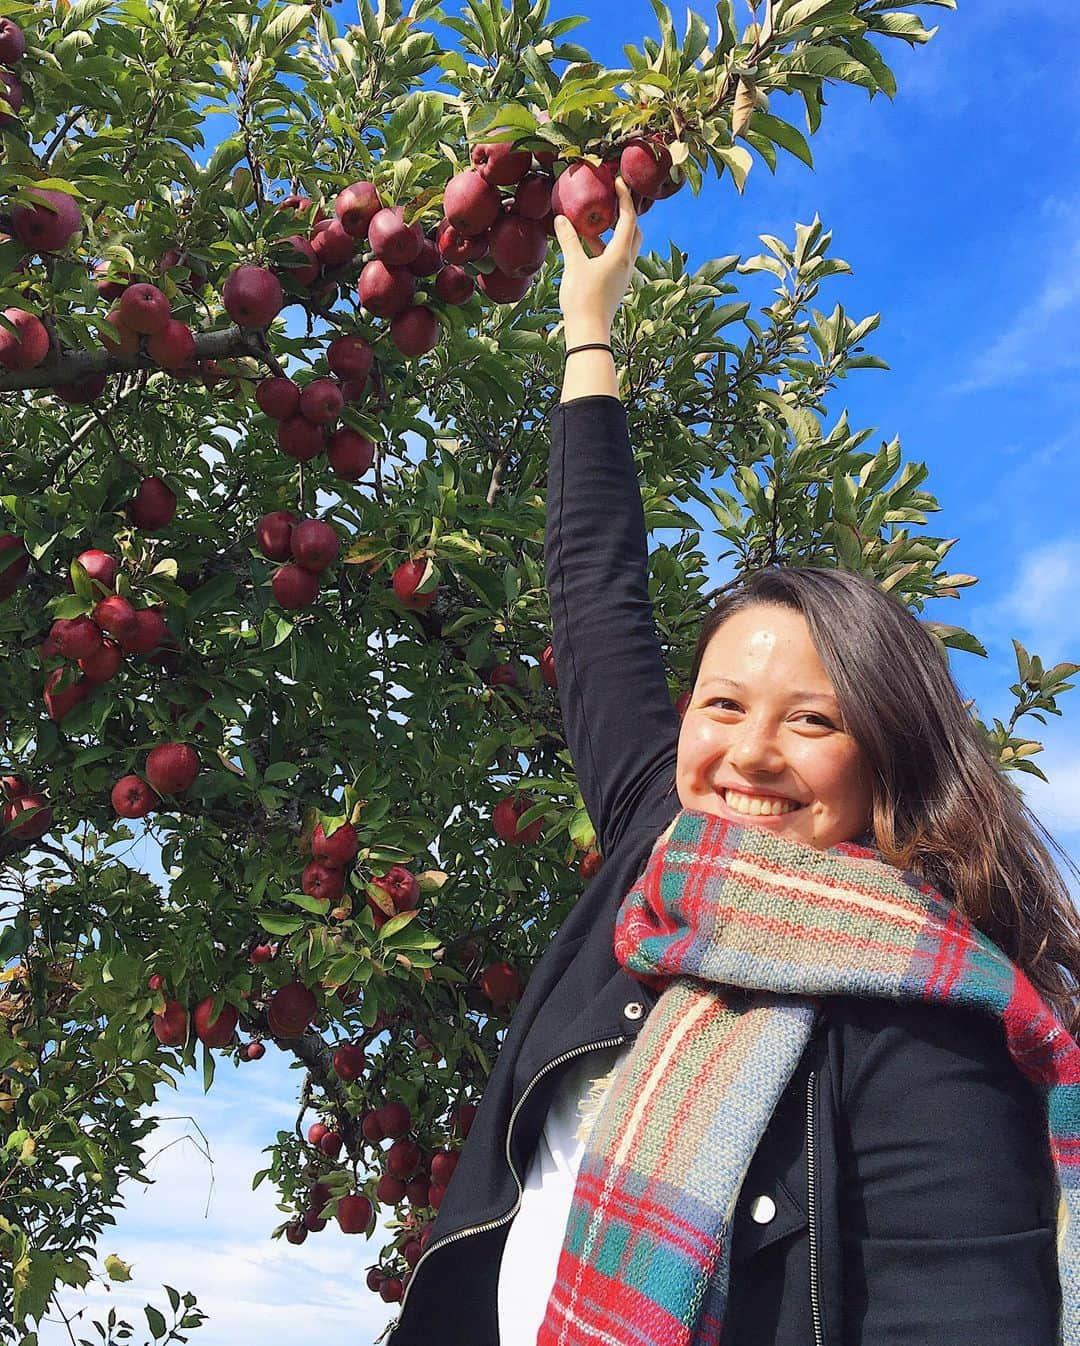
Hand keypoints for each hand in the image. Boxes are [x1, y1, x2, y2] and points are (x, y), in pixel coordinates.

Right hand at [553, 175, 643, 336]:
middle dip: (626, 213)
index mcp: (621, 254)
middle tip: (614, 200)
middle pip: (634, 231)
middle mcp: (627, 263)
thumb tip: (561, 218)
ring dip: (613, 231)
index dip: (624, 198)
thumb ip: (569, 240)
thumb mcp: (574, 265)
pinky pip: (615, 257)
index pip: (628, 218)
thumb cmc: (582, 298)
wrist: (589, 331)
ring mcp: (623, 274)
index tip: (618, 181)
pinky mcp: (616, 283)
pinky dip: (606, 246)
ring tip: (594, 221)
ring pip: (625, 245)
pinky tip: (587, 245)